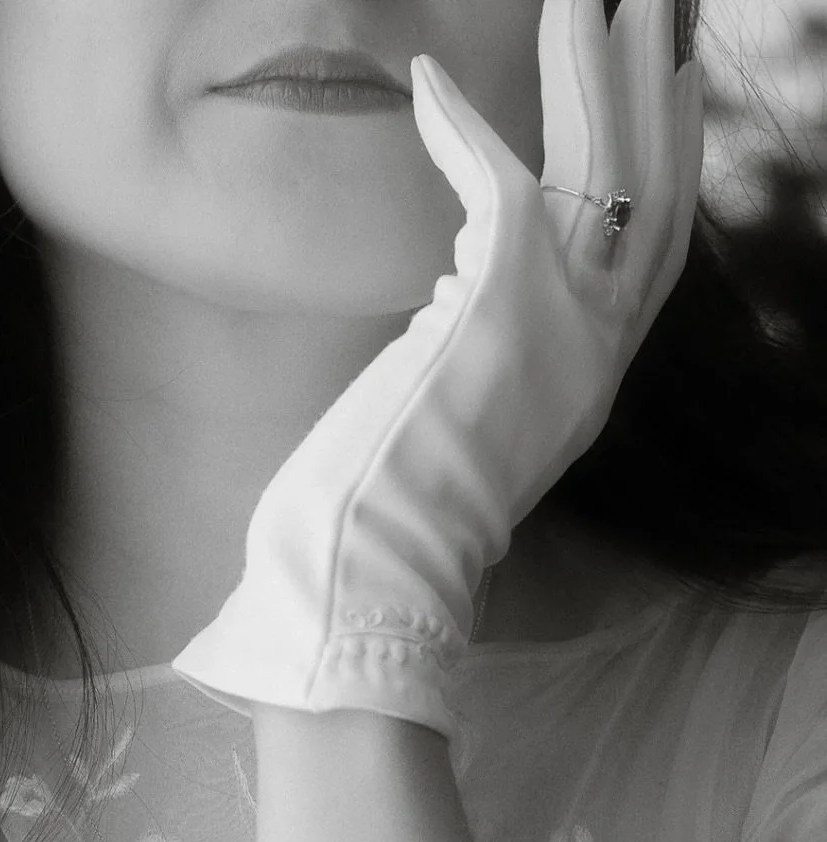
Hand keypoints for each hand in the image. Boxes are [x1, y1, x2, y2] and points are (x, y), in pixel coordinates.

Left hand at [171, 0, 704, 744]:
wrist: (386, 573)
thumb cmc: (404, 523)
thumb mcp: (473, 441)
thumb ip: (491, 376)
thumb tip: (460, 330)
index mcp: (591, 380)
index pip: (650, 254)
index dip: (668, 171)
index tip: (667, 100)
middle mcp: (597, 349)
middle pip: (654, 194)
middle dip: (661, 96)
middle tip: (663, 10)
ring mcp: (562, 324)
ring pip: (606, 169)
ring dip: (601, 74)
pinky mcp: (504, 299)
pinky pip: (495, 180)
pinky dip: (462, 126)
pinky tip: (430, 79)